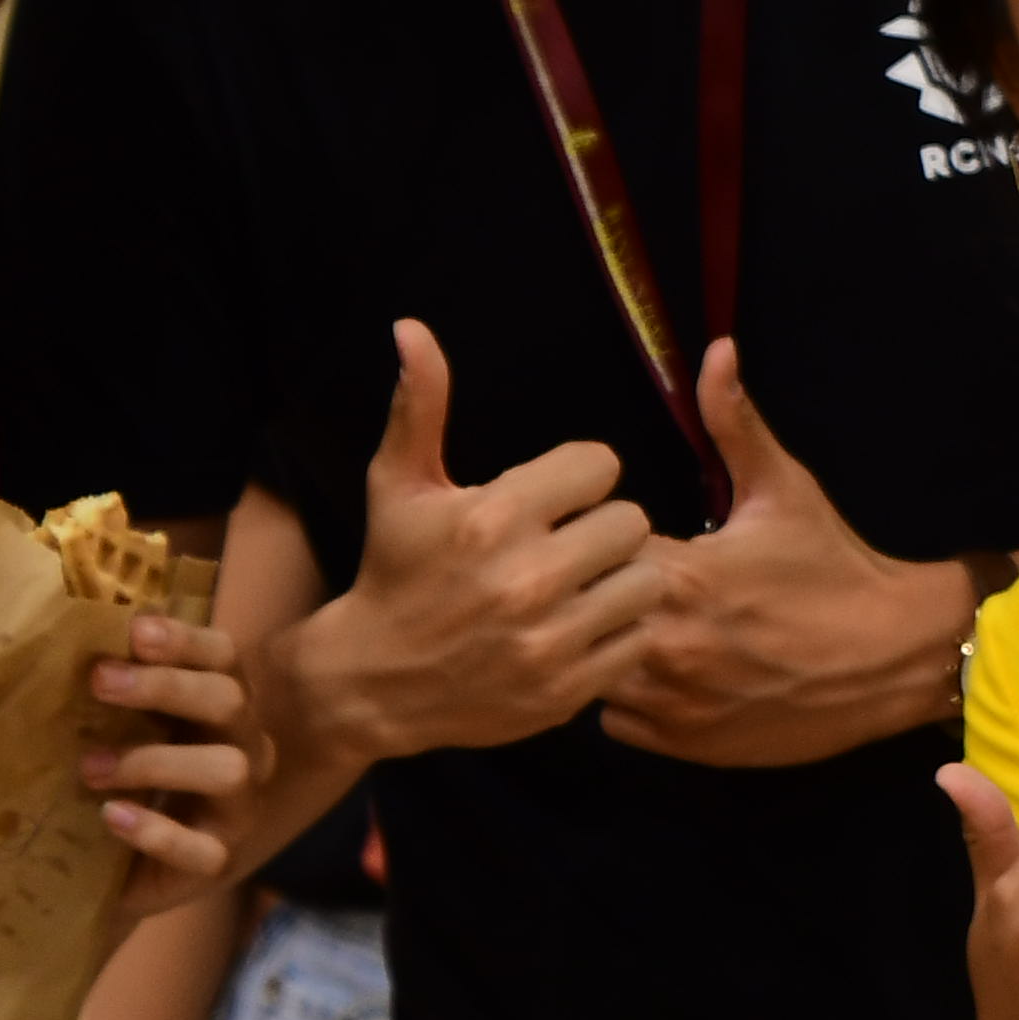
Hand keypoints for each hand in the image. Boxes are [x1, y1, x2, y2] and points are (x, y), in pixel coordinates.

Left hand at [79, 611, 264, 921]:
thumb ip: (115, 686)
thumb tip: (70, 636)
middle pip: (229, 700)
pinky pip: (202, 850)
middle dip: (166, 687)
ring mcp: (238, 807)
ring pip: (228, 770)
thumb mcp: (125, 726)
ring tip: (90, 767)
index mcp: (223, 704)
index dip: (185, 639)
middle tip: (100, 681)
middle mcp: (245, 747)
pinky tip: (112, 816)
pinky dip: (155, 831)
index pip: (224, 656)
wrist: (133, 868)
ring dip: (155, 762)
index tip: (135, 630)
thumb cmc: (128, 779)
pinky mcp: (216, 860)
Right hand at [285, 323, 663, 765]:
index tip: (556, 497)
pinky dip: (621, 632)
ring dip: (622, 578)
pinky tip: (585, 624)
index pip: (601, 465)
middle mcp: (524, 579)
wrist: (372, 683)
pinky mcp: (564, 690)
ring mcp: (547, 640)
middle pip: (632, 521)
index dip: (583, 476)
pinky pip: (638, 639)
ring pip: (646, 580)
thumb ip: (419, 404)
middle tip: (575, 541)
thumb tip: (412, 328)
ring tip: (586, 581)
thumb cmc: (393, 571)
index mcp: (492, 518)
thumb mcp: (398, 485)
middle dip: (605, 526)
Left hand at [605, 348, 978, 769]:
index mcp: (681, 577)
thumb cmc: (836, 566)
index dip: (593, 542)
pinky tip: (662, 671)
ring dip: (603, 650)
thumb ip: (734, 422)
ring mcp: (674, 704)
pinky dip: (628, 698)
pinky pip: (616, 721)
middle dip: (590, 598)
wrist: (896, 658)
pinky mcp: (685, 746)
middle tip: (617, 582)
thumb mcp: (785, 489)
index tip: (610, 534)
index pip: (589, 555)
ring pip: (590, 673)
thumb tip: (716, 350)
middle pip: (579, 619)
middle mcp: (667, 646)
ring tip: (641, 626)